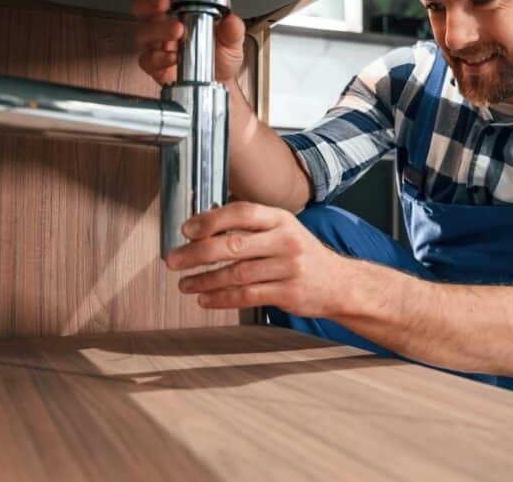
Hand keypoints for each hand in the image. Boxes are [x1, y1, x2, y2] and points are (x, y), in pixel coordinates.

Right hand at [131, 0, 246, 84]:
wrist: (220, 81)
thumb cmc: (220, 54)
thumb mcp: (233, 38)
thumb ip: (233, 29)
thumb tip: (231, 20)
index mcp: (180, 6)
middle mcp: (164, 21)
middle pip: (143, 5)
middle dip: (150, 0)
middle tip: (164, 1)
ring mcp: (157, 43)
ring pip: (143, 31)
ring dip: (158, 28)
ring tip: (177, 30)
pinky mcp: (154, 64)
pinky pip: (147, 59)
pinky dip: (159, 57)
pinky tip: (172, 56)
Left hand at [166, 202, 349, 316]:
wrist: (339, 283)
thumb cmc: (302, 255)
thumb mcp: (283, 231)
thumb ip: (250, 228)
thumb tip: (202, 227)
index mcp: (281, 219)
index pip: (242, 212)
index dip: (212, 219)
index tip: (186, 230)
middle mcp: (286, 240)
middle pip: (234, 245)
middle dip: (197, 254)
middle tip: (173, 260)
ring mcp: (289, 268)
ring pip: (237, 274)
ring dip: (205, 280)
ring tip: (184, 283)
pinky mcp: (288, 293)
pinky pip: (247, 296)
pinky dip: (221, 298)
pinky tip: (205, 298)